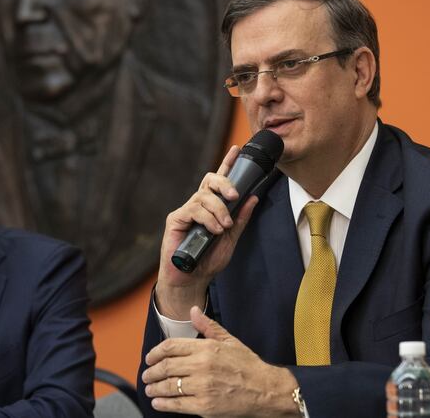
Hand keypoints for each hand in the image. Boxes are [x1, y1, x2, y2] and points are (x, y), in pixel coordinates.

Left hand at [142, 306, 299, 417]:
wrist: (266, 390)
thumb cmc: (248, 365)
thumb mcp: (229, 341)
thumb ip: (208, 326)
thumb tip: (193, 310)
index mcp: (206, 347)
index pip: (170, 346)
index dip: (155, 353)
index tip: (149, 359)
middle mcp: (202, 365)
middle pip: (166, 366)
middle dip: (151, 372)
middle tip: (147, 375)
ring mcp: (202, 386)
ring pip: (169, 385)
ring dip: (154, 388)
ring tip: (150, 389)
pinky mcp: (205, 405)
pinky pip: (177, 404)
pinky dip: (163, 403)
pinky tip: (158, 402)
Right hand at [156, 146, 259, 318]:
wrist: (192, 280)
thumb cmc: (208, 260)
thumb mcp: (231, 239)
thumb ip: (241, 219)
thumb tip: (253, 197)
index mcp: (212, 208)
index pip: (219, 181)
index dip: (227, 164)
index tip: (237, 150)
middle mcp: (198, 205)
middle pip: (210, 181)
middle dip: (225, 183)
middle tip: (235, 196)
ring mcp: (186, 211)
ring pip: (204, 196)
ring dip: (219, 209)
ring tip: (224, 226)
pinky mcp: (176, 219)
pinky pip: (194, 209)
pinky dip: (208, 218)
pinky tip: (214, 230)